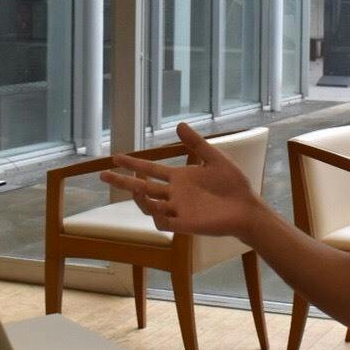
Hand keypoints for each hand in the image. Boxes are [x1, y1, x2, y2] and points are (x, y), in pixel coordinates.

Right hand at [98, 123, 265, 240]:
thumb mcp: (214, 159)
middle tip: (102, 175)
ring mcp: (178, 210)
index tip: (115, 158)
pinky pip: (164, 223)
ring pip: (150, 206)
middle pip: (142, 187)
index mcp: (180, 178)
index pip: (150, 170)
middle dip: (123, 181)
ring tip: (135, 189)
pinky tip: (154, 206)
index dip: (133, 164)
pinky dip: (156, 215)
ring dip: (140, 198)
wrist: (247, 207)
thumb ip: (196, 144)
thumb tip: (179, 125)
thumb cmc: (233, 184)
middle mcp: (175, 194)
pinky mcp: (186, 224)